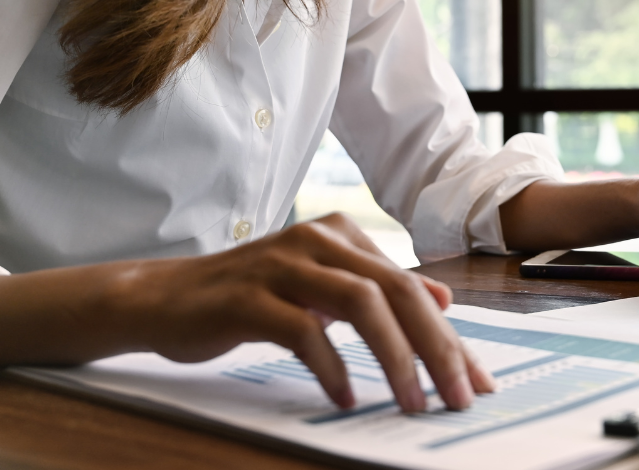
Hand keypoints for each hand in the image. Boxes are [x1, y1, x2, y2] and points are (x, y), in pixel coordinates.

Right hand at [110, 213, 494, 411]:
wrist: (162, 297)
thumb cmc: (251, 297)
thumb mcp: (322, 287)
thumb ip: (378, 289)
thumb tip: (441, 298)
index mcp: (342, 236)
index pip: (411, 288)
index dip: (450, 338)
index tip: (476, 382)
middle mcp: (318, 240)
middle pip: (396, 291)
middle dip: (436, 348)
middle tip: (457, 398)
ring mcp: (282, 264)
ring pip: (360, 303)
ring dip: (393, 358)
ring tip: (411, 402)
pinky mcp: (247, 296)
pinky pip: (302, 330)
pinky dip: (330, 367)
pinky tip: (343, 398)